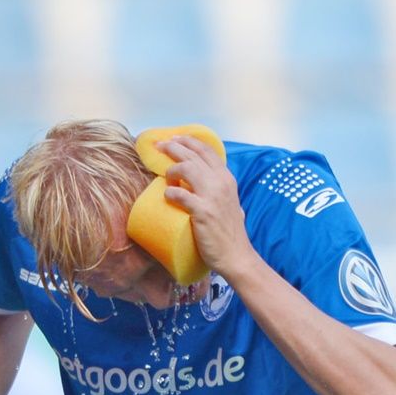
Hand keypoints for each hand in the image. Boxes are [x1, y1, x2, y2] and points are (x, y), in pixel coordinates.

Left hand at [159, 135, 260, 281]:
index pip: (207, 151)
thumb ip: (219, 190)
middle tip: (159, 146)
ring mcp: (213, 197)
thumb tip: (202, 183)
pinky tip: (168, 196)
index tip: (174, 139)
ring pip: (187, 168)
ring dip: (172, 170)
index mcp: (227, 179)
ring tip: (166, 178)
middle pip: (194, 155)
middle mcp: (222, 183)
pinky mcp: (203, 212)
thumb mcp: (230, 203)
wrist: (236, 256)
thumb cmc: (230, 233)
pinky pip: (181, 194)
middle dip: (174, 147)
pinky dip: (171, 192)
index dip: (189, 141)